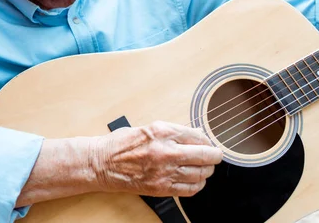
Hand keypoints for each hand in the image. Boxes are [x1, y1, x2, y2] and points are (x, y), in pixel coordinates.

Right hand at [92, 121, 222, 196]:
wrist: (102, 163)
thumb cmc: (121, 144)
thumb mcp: (148, 128)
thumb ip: (172, 132)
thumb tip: (194, 136)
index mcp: (163, 132)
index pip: (198, 136)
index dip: (207, 140)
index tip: (209, 143)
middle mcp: (166, 151)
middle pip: (205, 156)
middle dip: (214, 156)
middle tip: (215, 156)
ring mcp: (165, 171)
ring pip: (200, 174)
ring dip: (206, 171)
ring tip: (204, 168)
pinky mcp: (162, 187)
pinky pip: (190, 189)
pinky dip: (197, 185)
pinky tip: (195, 180)